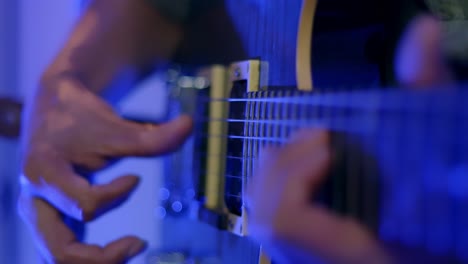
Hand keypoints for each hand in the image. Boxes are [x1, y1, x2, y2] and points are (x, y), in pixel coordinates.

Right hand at [18, 77, 191, 263]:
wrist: (53, 109)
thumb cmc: (79, 116)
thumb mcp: (113, 126)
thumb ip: (150, 137)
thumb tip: (189, 125)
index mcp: (43, 174)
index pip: (85, 205)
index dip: (117, 195)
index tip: (135, 178)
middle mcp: (34, 200)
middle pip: (60, 252)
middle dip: (103, 258)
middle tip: (140, 244)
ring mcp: (40, 212)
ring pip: (60, 258)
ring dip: (99, 261)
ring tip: (135, 247)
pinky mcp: (51, 217)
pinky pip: (66, 250)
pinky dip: (92, 256)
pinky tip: (119, 248)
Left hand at [247, 15, 455, 263]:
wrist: (426, 254)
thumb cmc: (439, 224)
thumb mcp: (442, 164)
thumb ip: (427, 99)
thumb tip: (422, 33)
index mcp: (353, 253)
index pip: (286, 223)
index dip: (296, 179)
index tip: (333, 150)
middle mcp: (320, 261)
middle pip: (266, 216)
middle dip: (286, 165)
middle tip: (322, 137)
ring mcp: (307, 260)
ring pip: (261, 217)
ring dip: (278, 168)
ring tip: (311, 145)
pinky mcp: (304, 252)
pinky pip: (267, 219)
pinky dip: (275, 182)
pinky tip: (300, 164)